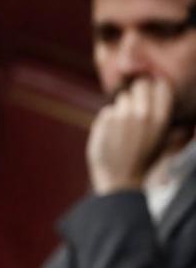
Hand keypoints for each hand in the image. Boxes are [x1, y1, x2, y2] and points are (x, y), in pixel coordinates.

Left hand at [87, 77, 175, 192]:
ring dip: (121, 109)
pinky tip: (112, 136)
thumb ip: (164, 117)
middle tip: (135, 110)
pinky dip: (107, 121)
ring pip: (121, 97)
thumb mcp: (163, 140)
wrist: (120, 182)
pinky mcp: (104, 122)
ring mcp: (122, 117)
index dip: (155, 88)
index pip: (160, 84)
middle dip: (137, 93)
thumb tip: (163, 91)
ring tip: (124, 130)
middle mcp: (143, 114)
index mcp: (162, 118)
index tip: (151, 96)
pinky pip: (106, 112)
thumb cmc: (143, 161)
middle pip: (140, 84)